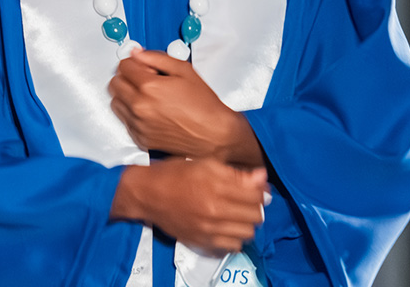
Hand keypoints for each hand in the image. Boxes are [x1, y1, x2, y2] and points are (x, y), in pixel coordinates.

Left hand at [108, 50, 262, 165]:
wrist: (214, 135)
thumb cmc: (204, 105)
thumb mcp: (184, 70)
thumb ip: (156, 57)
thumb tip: (136, 53)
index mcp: (149, 87)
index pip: (123, 66)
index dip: (135, 63)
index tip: (145, 67)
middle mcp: (139, 107)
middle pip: (115, 83)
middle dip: (127, 76)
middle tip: (144, 78)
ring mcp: (138, 124)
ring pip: (115, 101)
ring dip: (126, 94)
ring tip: (146, 95)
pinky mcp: (140, 138)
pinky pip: (124, 119)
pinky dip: (131, 112)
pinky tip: (149, 110)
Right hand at [111, 158, 266, 254]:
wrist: (146, 193)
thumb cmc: (174, 173)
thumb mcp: (204, 163)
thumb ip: (235, 173)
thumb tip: (263, 176)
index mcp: (216, 185)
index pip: (257, 195)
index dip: (260, 190)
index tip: (255, 187)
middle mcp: (215, 209)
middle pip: (256, 215)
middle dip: (254, 206)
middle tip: (244, 199)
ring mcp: (210, 228)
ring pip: (248, 232)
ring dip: (246, 222)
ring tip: (236, 213)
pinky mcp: (203, 241)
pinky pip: (234, 245)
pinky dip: (235, 236)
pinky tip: (226, 226)